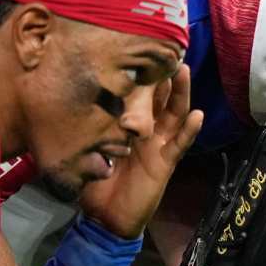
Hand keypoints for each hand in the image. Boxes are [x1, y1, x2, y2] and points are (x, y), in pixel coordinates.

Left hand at [79, 64, 202, 239]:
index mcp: (128, 127)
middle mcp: (147, 132)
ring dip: (181, 93)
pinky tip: (196, 115)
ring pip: (174, 114)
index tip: (140, 47)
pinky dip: (190, 130)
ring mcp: (158, 146)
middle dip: (164, 74)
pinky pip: (180, 144)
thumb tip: (70, 102)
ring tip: (184, 71)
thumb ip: (84, 128)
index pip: (137, 95)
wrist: (106, 219)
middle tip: (167, 48)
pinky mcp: (165, 163)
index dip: (141, 74)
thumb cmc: (95, 184)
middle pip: (160, 98)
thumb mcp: (85, 149)